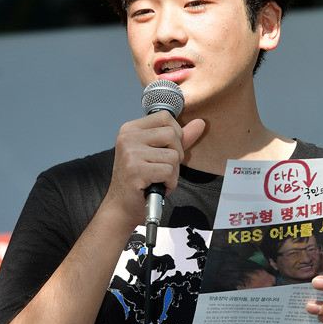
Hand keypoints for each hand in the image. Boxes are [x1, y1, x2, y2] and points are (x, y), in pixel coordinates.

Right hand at [102, 111, 204, 230]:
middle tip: (162, 168)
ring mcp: (130, 153)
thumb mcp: (158, 154)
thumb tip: (200, 123)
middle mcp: (128, 137)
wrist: (122, 206)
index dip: (175, 134)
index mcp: (130, 129)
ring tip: (158, 179)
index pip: (165, 116)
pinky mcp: (136, 170)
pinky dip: (170, 183)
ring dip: (173, 172)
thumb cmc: (140, 181)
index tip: (166, 150)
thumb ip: (179, 138)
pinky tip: (158, 187)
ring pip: (173, 156)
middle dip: (176, 155)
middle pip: (172, 134)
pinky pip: (169, 171)